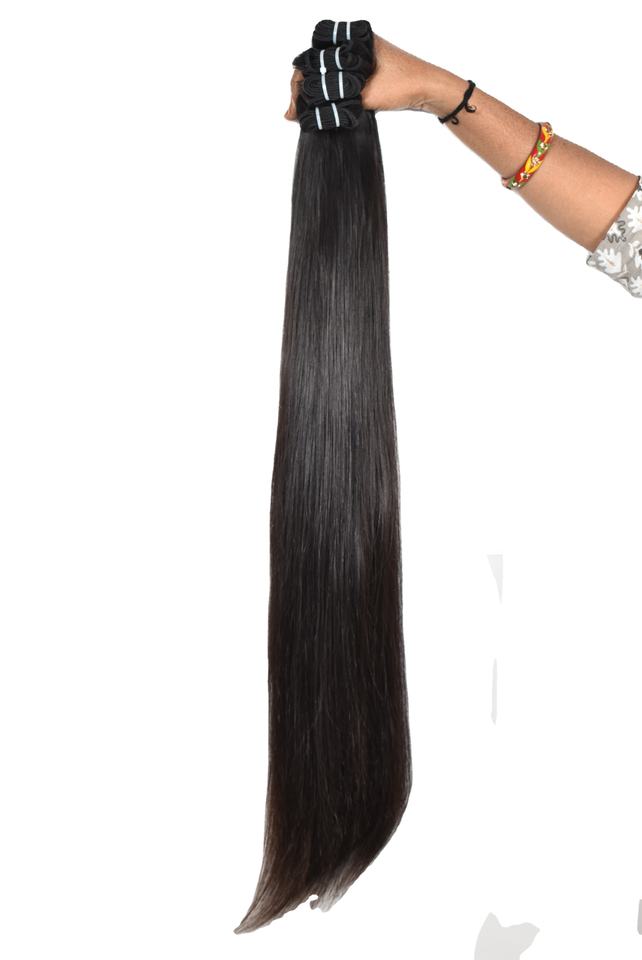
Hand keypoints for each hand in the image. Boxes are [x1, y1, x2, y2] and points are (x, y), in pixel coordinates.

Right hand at [284, 33, 438, 120]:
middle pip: (316, 67)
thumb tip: (310, 111)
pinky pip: (338, 82)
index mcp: (353, 39)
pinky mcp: (364, 73)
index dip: (299, 83)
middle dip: (303, 90)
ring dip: (314, 95)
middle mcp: (354, 45)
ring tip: (302, 113)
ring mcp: (359, 59)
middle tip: (293, 113)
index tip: (293, 107)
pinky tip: (319, 109)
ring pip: (326, 76)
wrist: (429, 90)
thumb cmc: (404, 84)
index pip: (314, 58)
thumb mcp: (366, 94)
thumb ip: (337, 100)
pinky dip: (327, 95)